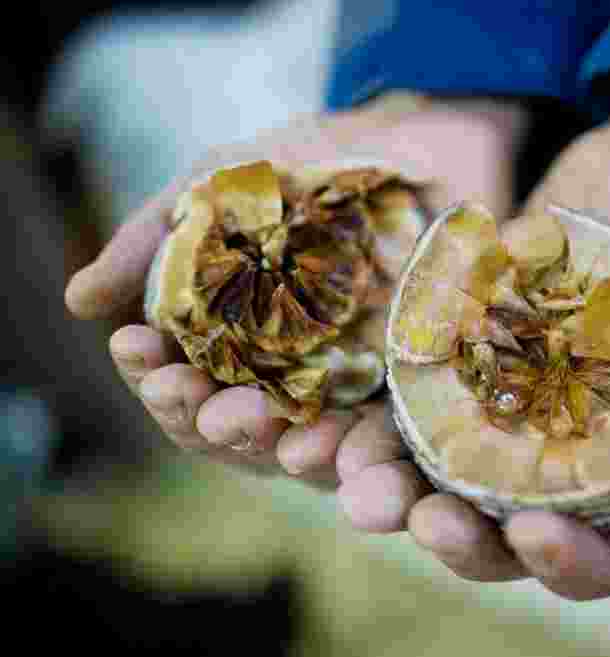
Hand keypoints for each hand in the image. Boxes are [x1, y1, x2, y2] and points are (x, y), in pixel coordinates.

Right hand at [65, 92, 529, 488]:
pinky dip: (370, 451)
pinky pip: (391, 438)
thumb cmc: (307, 164)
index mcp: (227, 343)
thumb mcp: (223, 183)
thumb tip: (81, 301)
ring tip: (291, 445)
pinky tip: (355, 451)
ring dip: (295, 453)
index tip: (138, 351)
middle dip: (222, 423)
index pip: (181, 384)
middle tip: (218, 410)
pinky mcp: (411, 390)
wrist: (419, 139)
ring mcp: (347, 389)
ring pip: (311, 447)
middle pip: (241, 429)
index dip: (156, 376)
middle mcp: (282, 379)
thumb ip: (157, 239)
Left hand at [360, 92, 609, 598]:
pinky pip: (419, 400)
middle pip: (519, 534)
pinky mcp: (476, 347)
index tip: (539, 536)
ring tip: (365, 488)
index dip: (579, 565)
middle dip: (473, 546)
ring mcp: (524, 401)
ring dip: (406, 496)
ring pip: (455, 482)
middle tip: (428, 523)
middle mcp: (584, 450)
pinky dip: (381, 421)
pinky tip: (344, 425)